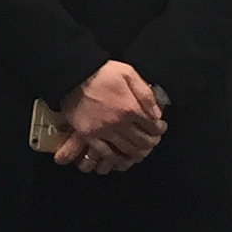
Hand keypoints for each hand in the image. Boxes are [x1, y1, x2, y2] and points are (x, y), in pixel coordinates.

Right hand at [52, 59, 165, 176]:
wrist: (72, 75)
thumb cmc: (101, 72)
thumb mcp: (128, 73)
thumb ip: (145, 93)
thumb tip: (157, 113)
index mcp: (130, 107)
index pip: (153, 126)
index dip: (159, 129)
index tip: (159, 128)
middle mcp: (119, 122)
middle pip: (142, 141)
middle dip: (151, 143)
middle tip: (152, 141)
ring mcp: (103, 130)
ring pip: (127, 150)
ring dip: (137, 153)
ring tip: (140, 150)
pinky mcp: (89, 135)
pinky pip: (106, 154)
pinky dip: (117, 159)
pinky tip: (122, 158)